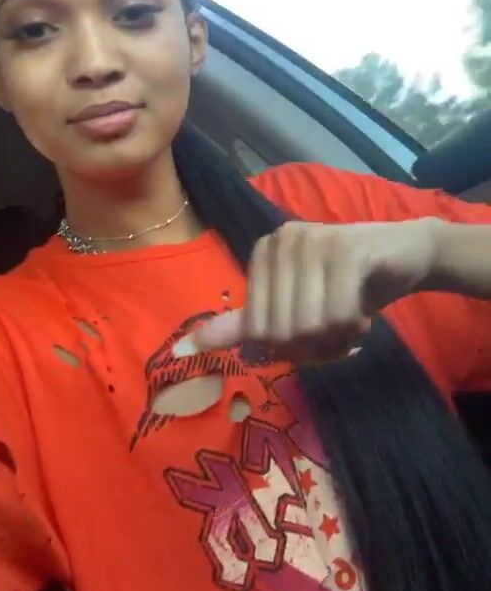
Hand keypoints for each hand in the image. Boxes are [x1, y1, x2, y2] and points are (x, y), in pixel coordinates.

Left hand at [174, 217, 441, 363]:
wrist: (406, 256)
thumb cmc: (349, 285)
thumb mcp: (292, 307)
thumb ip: (245, 325)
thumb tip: (184, 347)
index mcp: (262, 254)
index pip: (257, 331)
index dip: (289, 349)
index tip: (313, 338)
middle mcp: (280, 240)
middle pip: (281, 332)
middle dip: (314, 350)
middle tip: (338, 336)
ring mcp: (312, 241)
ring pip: (309, 327)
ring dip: (336, 342)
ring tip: (352, 325)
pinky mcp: (346, 250)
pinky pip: (339, 317)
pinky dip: (354, 331)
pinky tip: (365, 317)